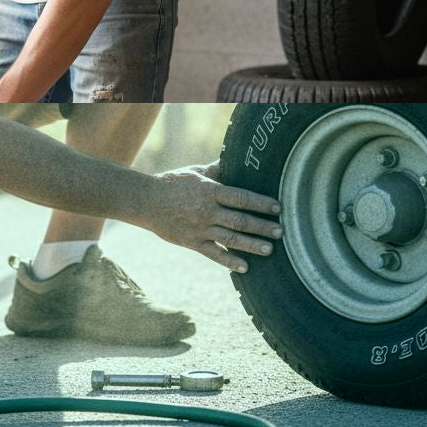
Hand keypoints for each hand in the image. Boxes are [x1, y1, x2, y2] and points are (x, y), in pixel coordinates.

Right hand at [146, 161, 281, 273]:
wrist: (145, 201)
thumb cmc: (172, 183)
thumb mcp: (195, 172)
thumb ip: (217, 170)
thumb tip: (236, 159)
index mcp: (209, 191)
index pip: (241, 197)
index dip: (261, 203)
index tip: (277, 208)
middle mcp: (207, 211)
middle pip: (240, 220)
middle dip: (262, 226)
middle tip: (280, 231)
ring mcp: (199, 228)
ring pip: (231, 238)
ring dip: (252, 245)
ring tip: (269, 249)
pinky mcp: (192, 242)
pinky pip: (214, 254)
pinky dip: (229, 261)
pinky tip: (244, 267)